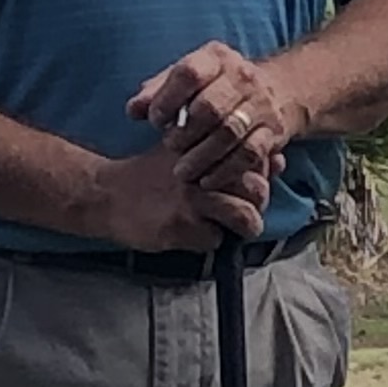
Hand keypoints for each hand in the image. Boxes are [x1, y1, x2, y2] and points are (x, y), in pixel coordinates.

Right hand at [78, 137, 274, 255]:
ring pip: (245, 216)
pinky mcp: (179, 225)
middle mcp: (201, 169)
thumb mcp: (189, 153)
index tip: (251, 180)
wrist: (107, 194)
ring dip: (245, 225)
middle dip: (258, 202)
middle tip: (246, 206)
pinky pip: (215, 240)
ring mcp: (190, 198)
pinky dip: (211, 240)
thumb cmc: (152, 175)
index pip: (255, 158)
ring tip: (235, 225)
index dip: (261, 172)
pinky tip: (197, 232)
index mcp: (205, 146)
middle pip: (257, 188)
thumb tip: (279, 161)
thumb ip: (232, 154)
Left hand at [127, 39, 301, 186]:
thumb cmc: (214, 87)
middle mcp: (242, 76)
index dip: (167, 99)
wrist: (274, 91)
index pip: (189, 73)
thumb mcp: (185, 80)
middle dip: (185, 132)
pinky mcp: (273, 131)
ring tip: (182, 171)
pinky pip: (249, 154)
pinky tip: (206, 181)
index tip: (155, 120)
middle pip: (210, 107)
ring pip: (229, 133)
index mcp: (216, 57)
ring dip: (201, 156)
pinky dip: (225, 171)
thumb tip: (134, 110)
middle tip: (170, 146)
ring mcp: (261, 103)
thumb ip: (156, 92)